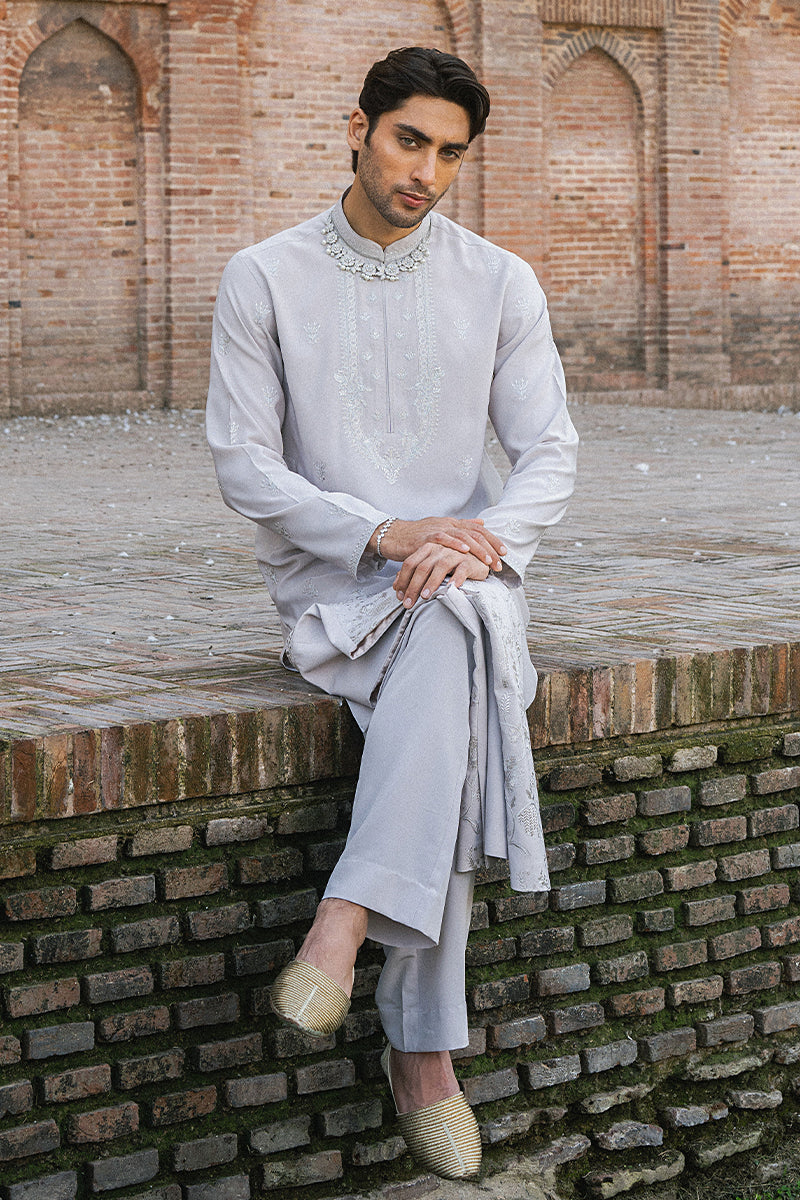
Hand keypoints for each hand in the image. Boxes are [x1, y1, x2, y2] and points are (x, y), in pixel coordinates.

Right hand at [371, 517, 505, 570]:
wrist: (393, 536)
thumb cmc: (417, 538)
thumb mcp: (442, 531)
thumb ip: (462, 528)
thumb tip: (482, 522)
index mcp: (453, 524)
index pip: (478, 531)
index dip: (493, 541)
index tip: (504, 553)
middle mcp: (448, 524)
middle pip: (475, 534)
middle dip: (490, 549)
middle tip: (499, 563)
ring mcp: (438, 529)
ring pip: (463, 536)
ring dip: (478, 550)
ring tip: (488, 561)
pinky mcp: (426, 537)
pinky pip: (443, 539)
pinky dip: (456, 544)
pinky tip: (465, 551)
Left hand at [393, 544, 490, 608]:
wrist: (477, 557)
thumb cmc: (451, 564)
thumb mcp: (430, 565)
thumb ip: (413, 573)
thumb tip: (396, 587)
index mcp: (427, 548)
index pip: (410, 563)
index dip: (403, 580)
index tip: (399, 596)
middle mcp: (439, 549)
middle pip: (422, 567)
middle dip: (413, 586)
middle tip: (408, 603)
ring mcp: (454, 554)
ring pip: (440, 567)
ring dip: (431, 583)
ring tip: (425, 597)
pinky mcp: (468, 561)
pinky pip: (461, 570)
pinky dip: (456, 579)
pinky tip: (451, 588)